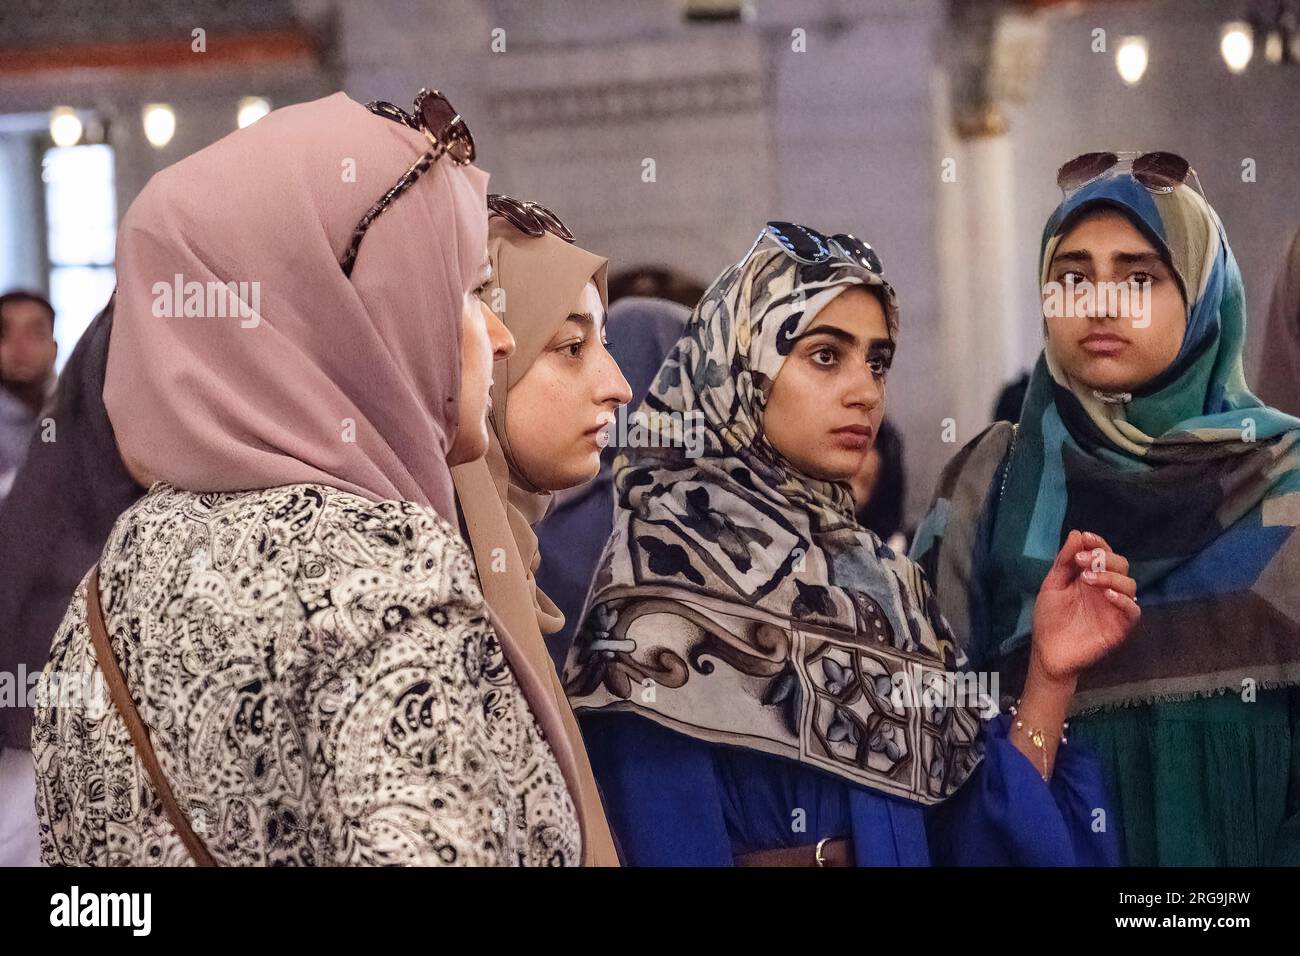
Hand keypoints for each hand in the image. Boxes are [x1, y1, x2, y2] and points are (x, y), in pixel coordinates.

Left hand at [1030, 530, 1139, 684]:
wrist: (1048, 651)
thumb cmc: (1050, 618)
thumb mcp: (1053, 585)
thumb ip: (1064, 561)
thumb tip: (1076, 534)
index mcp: (1091, 577)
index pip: (1104, 554)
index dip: (1098, 543)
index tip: (1085, 538)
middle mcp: (1106, 589)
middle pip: (1121, 564)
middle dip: (1104, 557)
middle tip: (1082, 560)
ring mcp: (1115, 607)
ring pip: (1130, 584)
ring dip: (1111, 576)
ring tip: (1088, 579)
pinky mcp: (1120, 626)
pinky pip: (1133, 610)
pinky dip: (1123, 599)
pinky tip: (1106, 594)